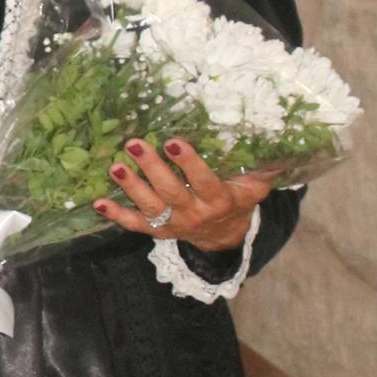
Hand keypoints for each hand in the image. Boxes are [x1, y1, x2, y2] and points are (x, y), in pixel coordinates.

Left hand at [94, 139, 276, 256]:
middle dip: (152, 168)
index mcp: (220, 201)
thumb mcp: (255, 186)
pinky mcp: (157, 231)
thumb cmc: (237, 200)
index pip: (203, 182)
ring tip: (115, 166)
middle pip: (171, 192)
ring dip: (131, 187)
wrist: (225, 235)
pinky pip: (135, 225)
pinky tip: (98, 202)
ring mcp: (174, 224)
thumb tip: (278, 143)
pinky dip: (116, 215)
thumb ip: (263, 168)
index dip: (189, 163)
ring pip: (150, 207)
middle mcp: (195, 214)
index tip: (174, 141)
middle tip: (135, 144)